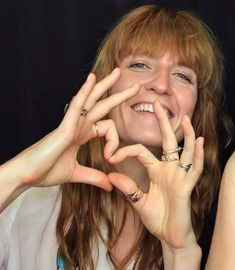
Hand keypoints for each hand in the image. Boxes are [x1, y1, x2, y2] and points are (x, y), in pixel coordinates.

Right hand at [9, 68, 139, 190]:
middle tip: (137, 86)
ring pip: (91, 99)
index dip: (115, 142)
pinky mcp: (65, 126)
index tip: (111, 159)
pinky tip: (92, 78)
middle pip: (103, 105)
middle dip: (119, 94)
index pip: (108, 127)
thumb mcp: (77, 174)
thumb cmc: (47, 171)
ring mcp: (72, 123)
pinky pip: (77, 106)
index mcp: (83, 134)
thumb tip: (110, 185)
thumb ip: (94, 177)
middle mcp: (79, 125)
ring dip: (106, 85)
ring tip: (119, 72)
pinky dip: (84, 92)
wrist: (28, 175)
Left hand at [108, 100, 202, 267]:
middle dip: (163, 123)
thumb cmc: (157, 218)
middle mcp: (169, 169)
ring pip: (184, 151)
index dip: (125, 150)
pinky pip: (194, 168)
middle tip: (156, 104)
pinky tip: (199, 141)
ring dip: (186, 134)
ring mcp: (179, 176)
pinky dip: (197, 155)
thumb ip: (128, 188)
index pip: (141, 151)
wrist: (169, 237)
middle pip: (167, 141)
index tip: (110, 156)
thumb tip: (111, 175)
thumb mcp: (139, 202)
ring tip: (184, 117)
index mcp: (156, 171)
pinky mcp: (187, 187)